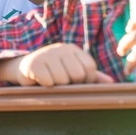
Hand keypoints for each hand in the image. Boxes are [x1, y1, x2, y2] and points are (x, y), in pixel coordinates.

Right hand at [0, 44, 114, 86]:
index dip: (86, 79)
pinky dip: (45, 86)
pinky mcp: (34, 63)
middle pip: (78, 74)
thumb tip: (111, 82)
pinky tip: (40, 81)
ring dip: (57, 86)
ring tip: (49, 80)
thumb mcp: (72, 71)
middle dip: (71, 83)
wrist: (24, 68)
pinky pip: (48, 82)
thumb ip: (91, 76)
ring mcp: (46, 54)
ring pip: (63, 80)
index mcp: (72, 49)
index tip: (76, 82)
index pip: (89, 66)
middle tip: (60, 82)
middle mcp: (60, 48)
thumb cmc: (52, 71)